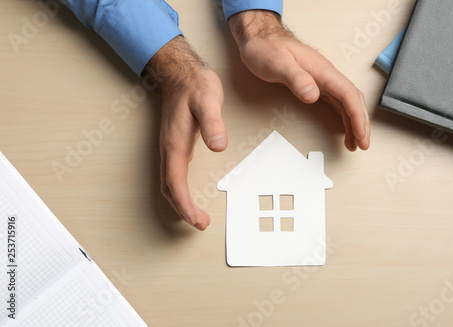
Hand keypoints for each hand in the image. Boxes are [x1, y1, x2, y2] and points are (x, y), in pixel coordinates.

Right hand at [146, 36, 226, 230]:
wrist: (181, 74)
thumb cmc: (195, 86)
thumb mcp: (208, 100)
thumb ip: (213, 123)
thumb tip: (218, 146)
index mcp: (175, 142)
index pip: (176, 181)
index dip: (184, 203)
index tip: (196, 219)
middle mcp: (169, 148)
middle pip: (169, 188)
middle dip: (182, 209)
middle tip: (200, 223)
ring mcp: (170, 147)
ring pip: (169, 183)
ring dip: (180, 202)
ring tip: (196, 215)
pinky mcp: (175, 145)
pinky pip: (174, 174)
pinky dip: (180, 190)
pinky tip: (190, 194)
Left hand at [229, 10, 369, 150]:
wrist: (259, 38)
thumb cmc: (267, 48)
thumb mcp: (278, 64)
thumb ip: (296, 79)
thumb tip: (313, 95)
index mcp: (322, 70)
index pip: (348, 95)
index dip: (357, 116)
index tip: (361, 134)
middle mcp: (326, 74)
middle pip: (353, 100)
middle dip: (361, 123)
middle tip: (363, 144)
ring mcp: (322, 80)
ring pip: (346, 103)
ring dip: (354, 122)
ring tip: (355, 142)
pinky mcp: (315, 84)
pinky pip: (336, 102)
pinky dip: (343, 116)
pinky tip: (344, 126)